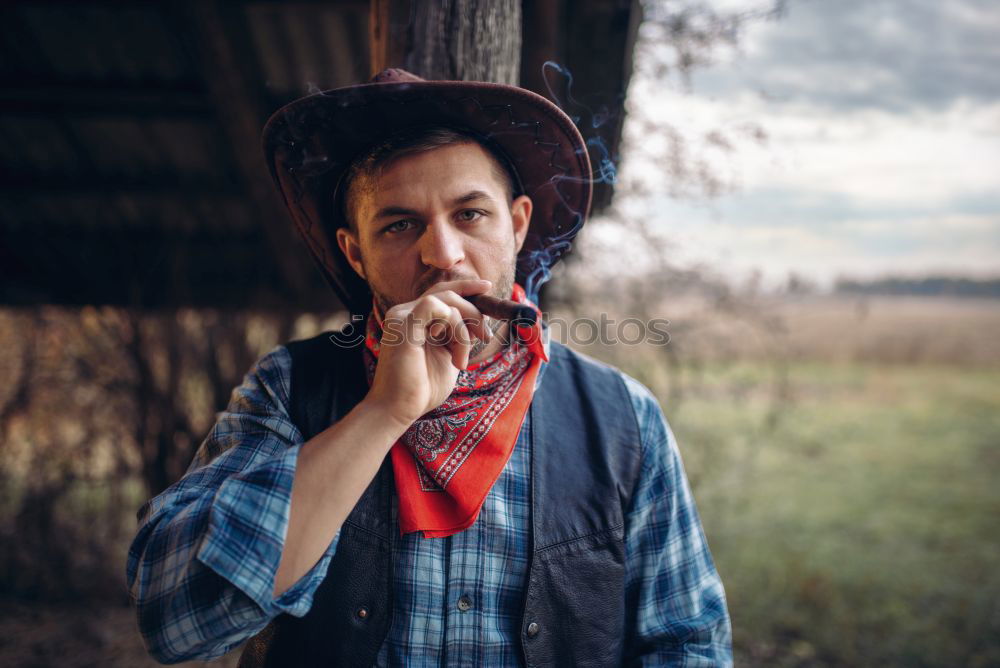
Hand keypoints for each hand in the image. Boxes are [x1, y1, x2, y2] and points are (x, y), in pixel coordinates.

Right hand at [364, 279, 493, 428]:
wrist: (398, 410)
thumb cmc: (421, 388)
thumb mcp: (448, 356)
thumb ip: (458, 336)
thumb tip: (478, 320)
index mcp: (413, 318)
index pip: (441, 292)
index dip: (465, 287)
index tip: (487, 287)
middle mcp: (404, 313)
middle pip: (447, 292)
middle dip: (474, 311)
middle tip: (484, 336)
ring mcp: (401, 317)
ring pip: (446, 300)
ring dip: (464, 330)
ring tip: (461, 360)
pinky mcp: (403, 326)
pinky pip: (434, 307)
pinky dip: (453, 327)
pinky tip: (453, 354)